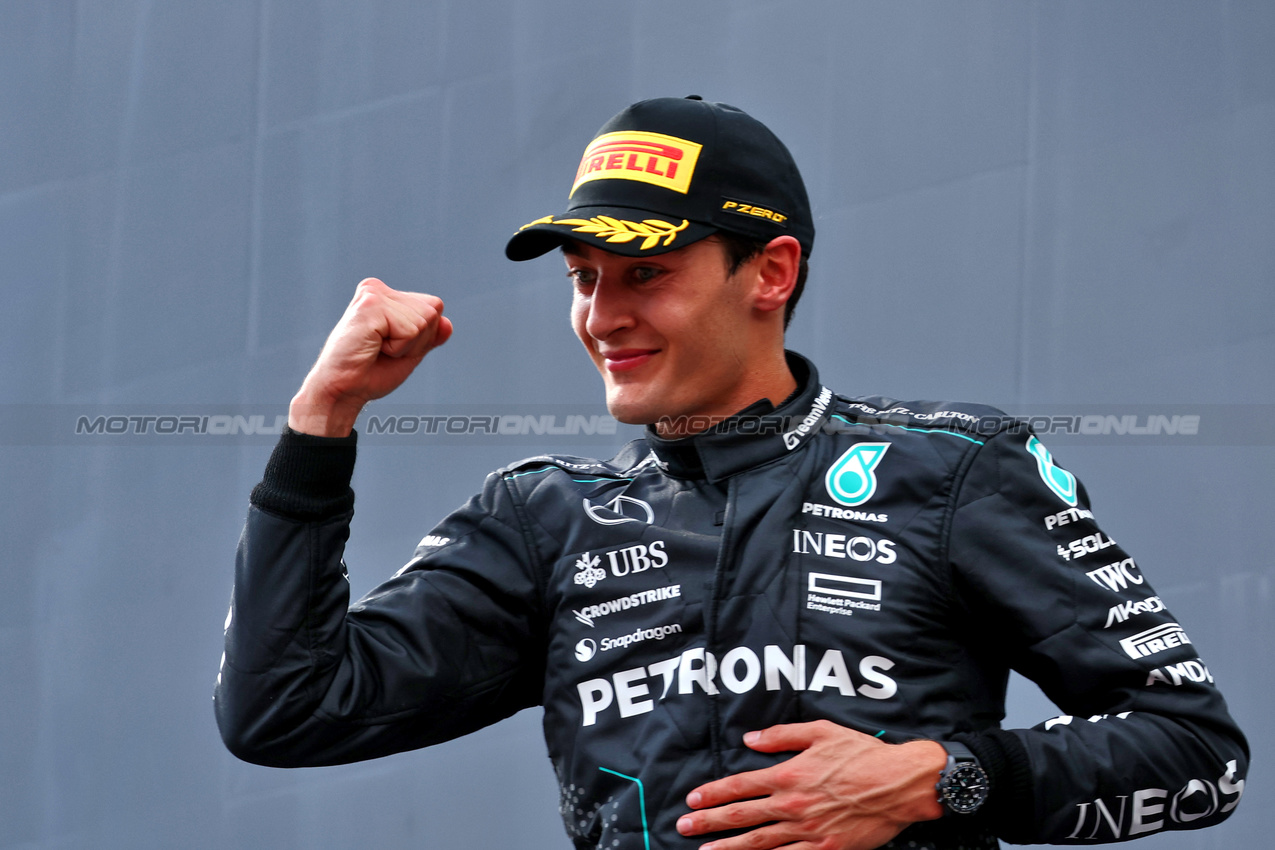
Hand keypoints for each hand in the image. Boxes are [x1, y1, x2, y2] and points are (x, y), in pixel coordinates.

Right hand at [289, 278, 453, 435]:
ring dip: (406, 346)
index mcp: (386, 295)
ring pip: (424, 321)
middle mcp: (378, 289)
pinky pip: (411, 330)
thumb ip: (429, 336)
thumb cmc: (369, 374)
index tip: (391, 348)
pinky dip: (398, 348)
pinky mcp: (370, 306)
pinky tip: (373, 348)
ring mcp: (373, 295)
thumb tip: (448, 323)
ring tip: (377, 349)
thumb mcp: (409, 353)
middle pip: (433, 311)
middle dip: (417, 340)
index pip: (434, 307)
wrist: (342, 391)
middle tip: (384, 351)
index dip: (422, 337)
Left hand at [676, 720, 945, 849]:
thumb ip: (782, 735)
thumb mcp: (821, 732)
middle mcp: (793, 804)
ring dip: (729, 848)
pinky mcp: (826, 848)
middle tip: (684, 827)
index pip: (741, 785)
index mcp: (790, 774)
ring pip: (760, 842)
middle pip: (743, 815)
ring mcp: (808, 830)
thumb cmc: (863, 754)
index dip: (714, 793)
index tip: (692, 800)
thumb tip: (750, 739)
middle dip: (710, 822)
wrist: (901, 784)